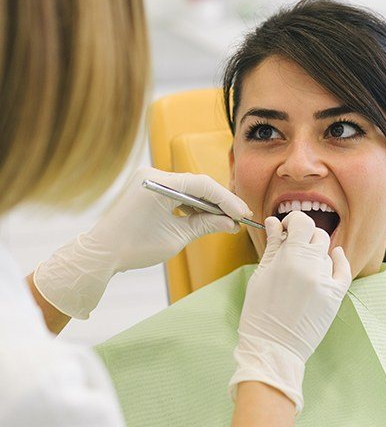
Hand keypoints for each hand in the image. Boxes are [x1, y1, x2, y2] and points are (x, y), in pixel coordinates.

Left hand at [33, 167, 250, 318]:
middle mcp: (152, 174)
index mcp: (158, 183)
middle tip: (239, 218)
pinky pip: (175, 192)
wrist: (101, 252)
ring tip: (225, 221)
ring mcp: (147, 180)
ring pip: (187, 188)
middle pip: (196, 184)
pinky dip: (190, 204)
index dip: (226, 200)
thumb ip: (205, 225)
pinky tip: (205, 217)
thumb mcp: (176, 237)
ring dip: (206, 204)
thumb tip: (230, 223)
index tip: (243, 213)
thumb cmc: (134, 247)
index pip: (202, 185)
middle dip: (218, 202)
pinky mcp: (146, 188)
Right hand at [229, 211, 351, 411]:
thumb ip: (272, 246)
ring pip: (326, 252)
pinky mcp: (335, 296)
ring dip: (314, 252)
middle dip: (303, 236)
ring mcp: (325, 282)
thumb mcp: (261, 275)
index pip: (301, 222)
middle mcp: (311, 266)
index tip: (285, 229)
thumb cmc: (259, 312)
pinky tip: (335, 254)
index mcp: (289, 258)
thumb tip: (274, 223)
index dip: (293, 221)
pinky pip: (343, 270)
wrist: (273, 347)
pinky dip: (340, 260)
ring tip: (301, 265)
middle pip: (316, 235)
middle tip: (291, 245)